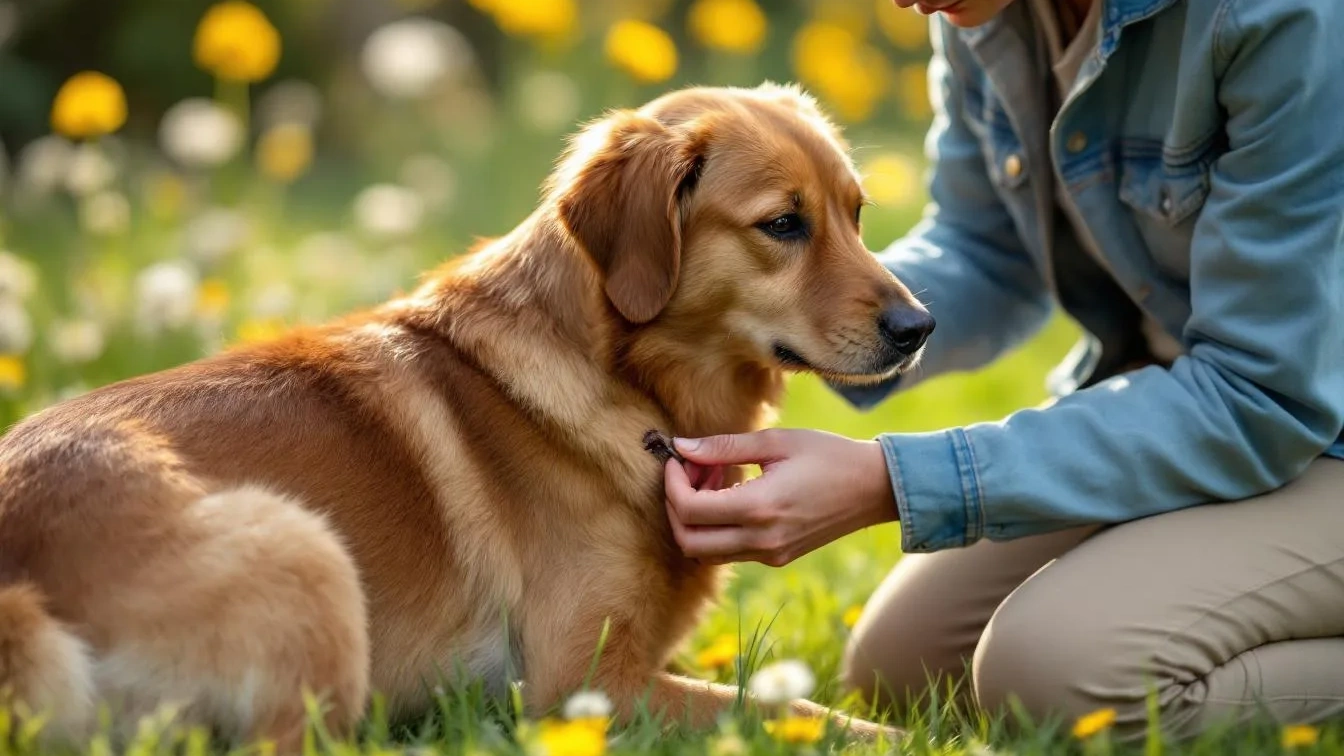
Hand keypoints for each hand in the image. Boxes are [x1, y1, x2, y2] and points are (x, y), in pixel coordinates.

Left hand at [663, 429, 897, 566]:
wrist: (875, 488)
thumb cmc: (828, 455)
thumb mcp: (777, 441)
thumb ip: (724, 447)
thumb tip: (681, 447)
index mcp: (760, 508)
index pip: (689, 510)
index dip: (671, 483)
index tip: (677, 458)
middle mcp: (761, 541)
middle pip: (688, 540)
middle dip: (675, 505)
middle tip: (691, 470)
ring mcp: (769, 555)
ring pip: (704, 552)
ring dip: (695, 519)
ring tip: (714, 480)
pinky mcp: (776, 558)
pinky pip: (728, 552)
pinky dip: (716, 528)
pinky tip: (732, 495)